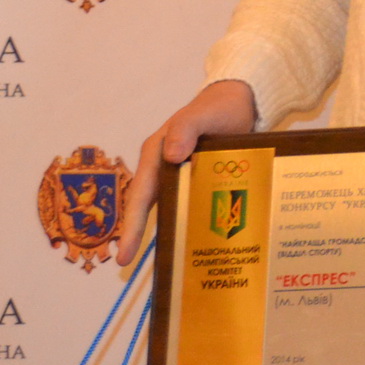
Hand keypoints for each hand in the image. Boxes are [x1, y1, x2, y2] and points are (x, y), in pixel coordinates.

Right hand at [114, 80, 256, 266]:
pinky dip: (185, 219)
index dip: (131, 224)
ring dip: (162, 229)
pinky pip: (186, 201)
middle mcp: (162, 165)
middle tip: (125, 263)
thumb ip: (187, 128)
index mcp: (156, 153)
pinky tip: (194, 239)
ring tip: (163, 260)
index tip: (123, 252)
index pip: (140, 194)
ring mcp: (178, 172)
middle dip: (135, 233)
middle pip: (147, 204)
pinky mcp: (195, 176)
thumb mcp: (203, 115)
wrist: (241, 101)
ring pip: (166, 205)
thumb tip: (171, 154)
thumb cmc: (220, 106)